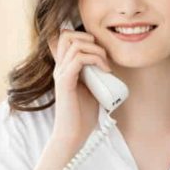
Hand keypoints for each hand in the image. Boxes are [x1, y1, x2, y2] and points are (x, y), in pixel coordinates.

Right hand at [47, 27, 112, 148]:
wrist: (74, 135)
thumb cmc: (83, 115)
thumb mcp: (93, 89)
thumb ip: (95, 74)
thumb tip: (109, 65)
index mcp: (65, 67)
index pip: (66, 37)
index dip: (83, 36)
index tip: (100, 52)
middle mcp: (60, 67)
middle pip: (66, 34)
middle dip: (89, 38)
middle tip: (103, 56)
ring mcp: (61, 74)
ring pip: (75, 44)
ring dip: (96, 50)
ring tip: (105, 65)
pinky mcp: (65, 82)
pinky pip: (79, 59)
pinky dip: (96, 60)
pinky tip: (105, 71)